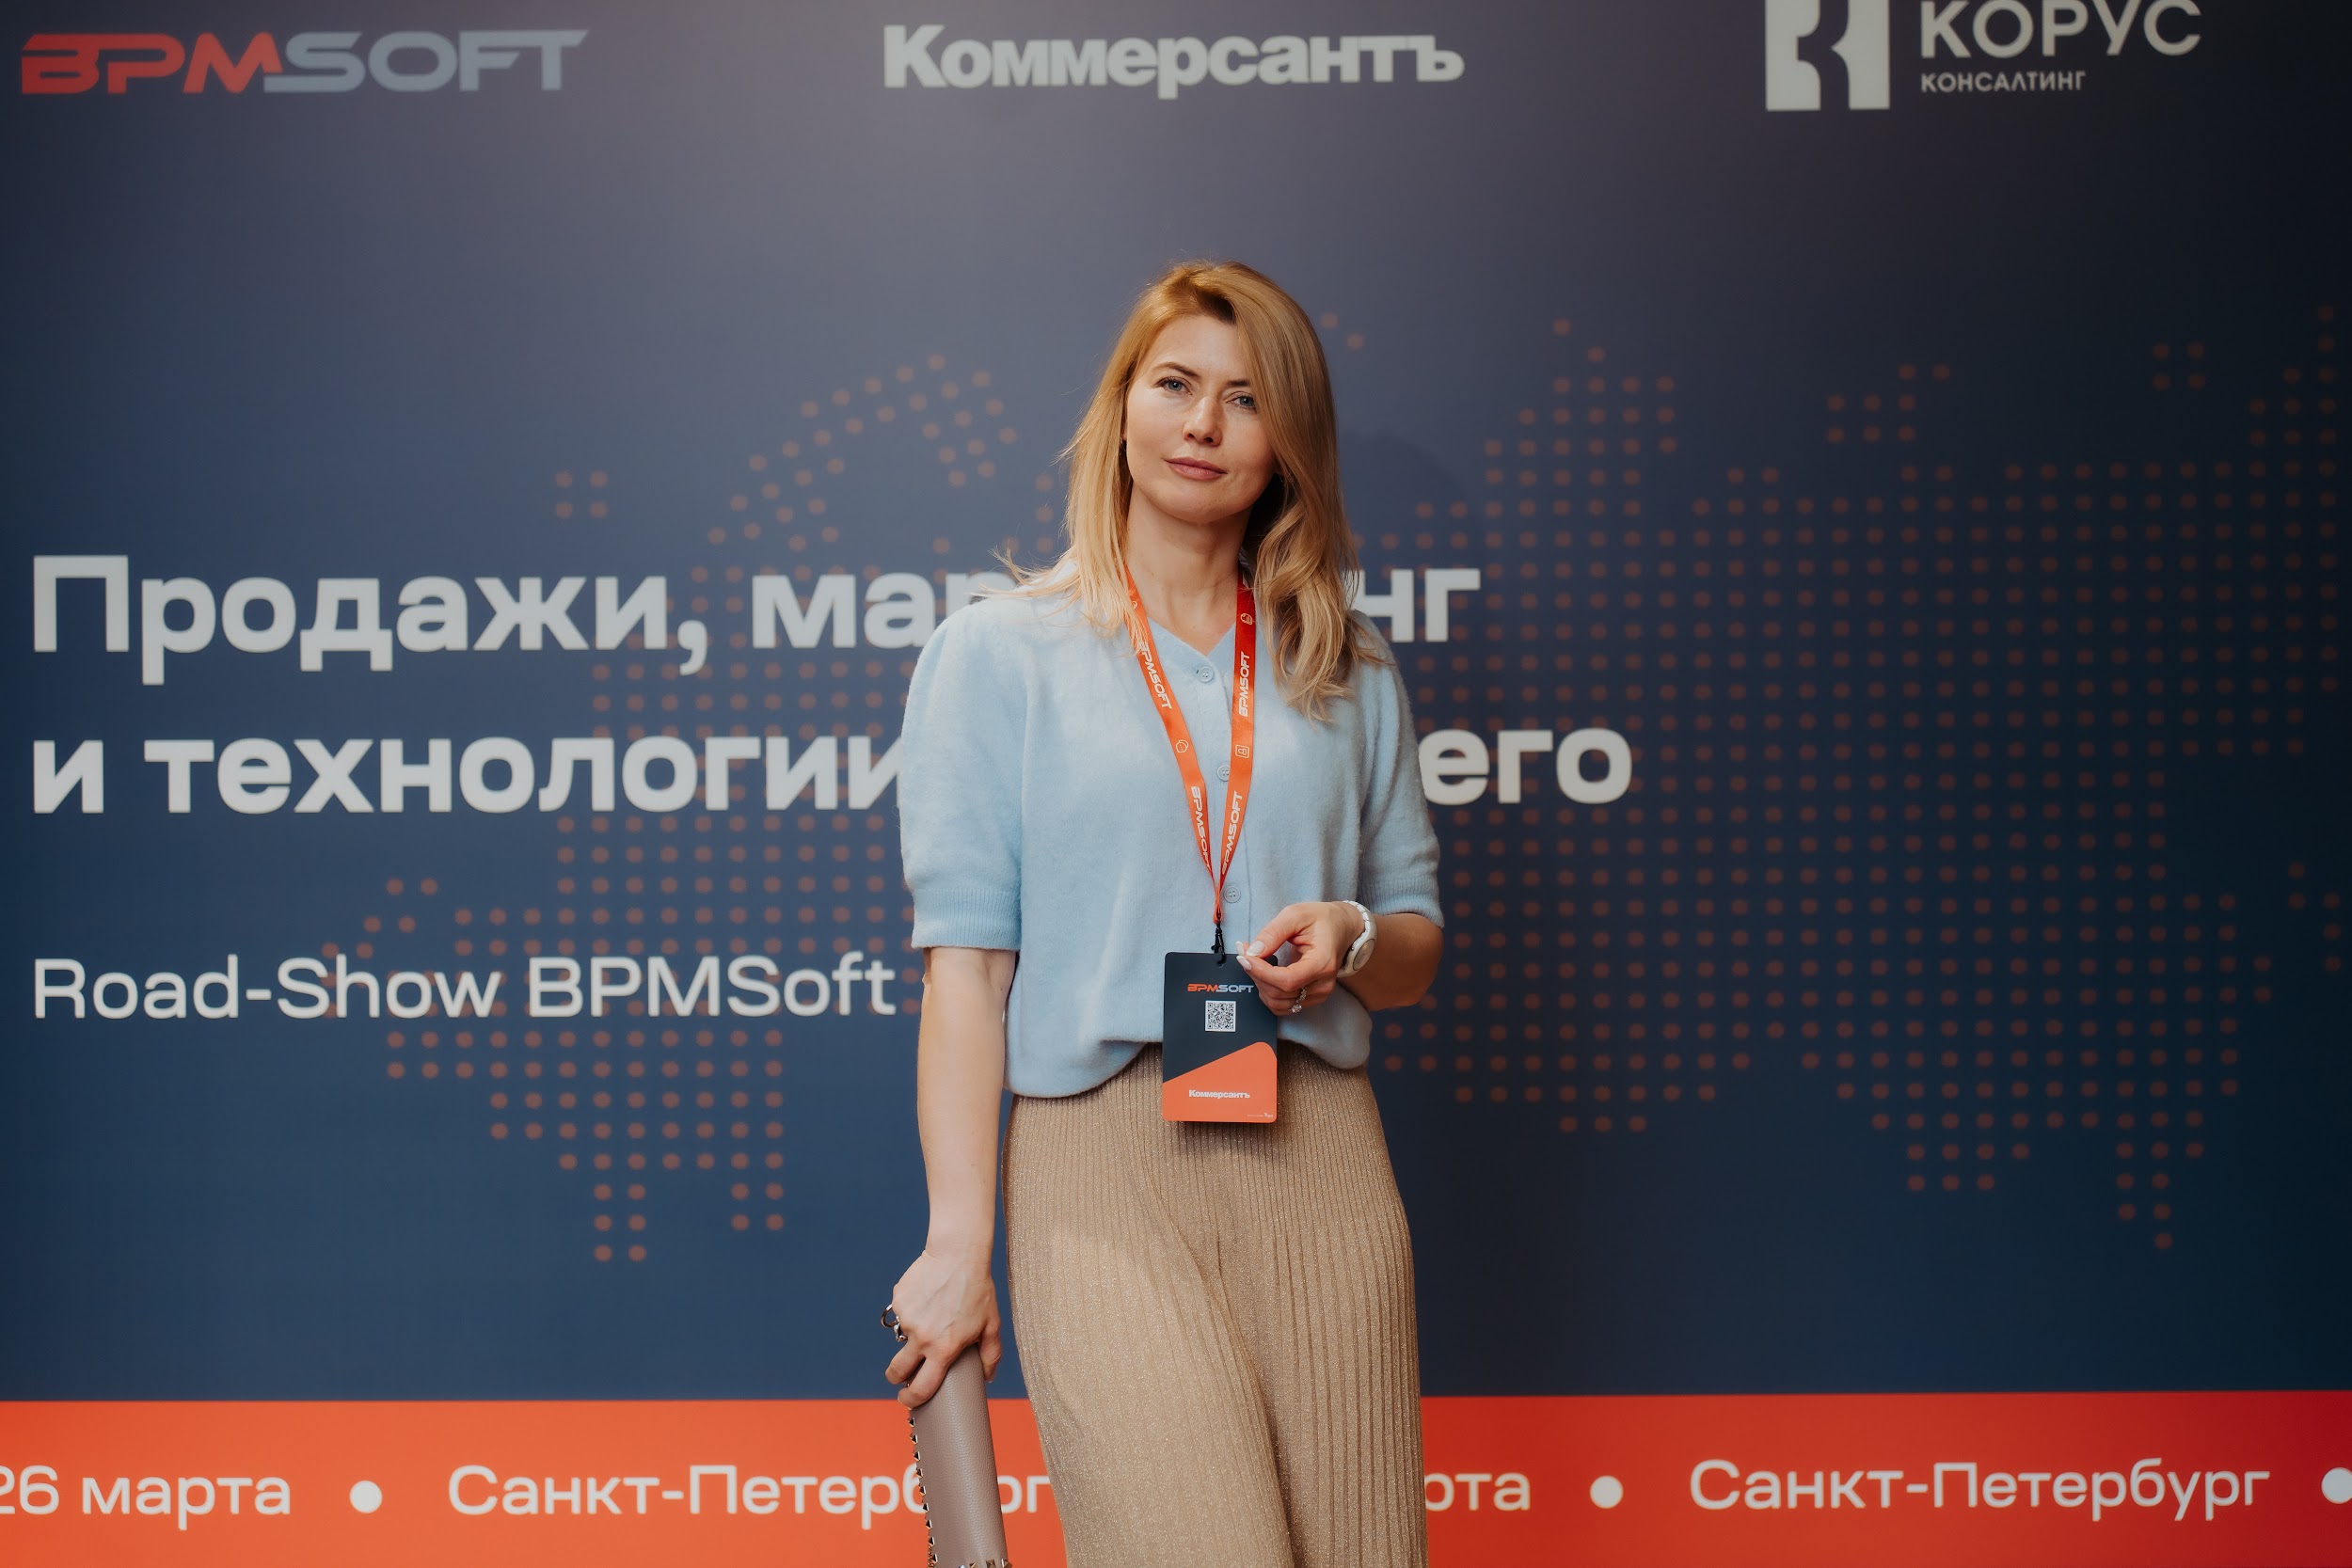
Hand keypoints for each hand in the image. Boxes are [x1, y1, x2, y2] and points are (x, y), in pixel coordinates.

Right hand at [885, 1240, 1001, 1406]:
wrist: (957, 1254)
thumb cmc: (978, 1290)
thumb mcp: (991, 1324)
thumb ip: (991, 1355)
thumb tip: (988, 1378)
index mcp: (943, 1349)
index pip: (921, 1388)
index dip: (911, 1400)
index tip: (907, 1400)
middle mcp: (921, 1338)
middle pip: (897, 1371)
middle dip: (896, 1377)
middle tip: (901, 1375)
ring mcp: (907, 1319)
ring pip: (901, 1337)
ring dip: (911, 1334)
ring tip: (932, 1315)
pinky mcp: (899, 1301)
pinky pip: (902, 1313)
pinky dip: (912, 1310)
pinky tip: (927, 1297)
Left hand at [1235, 900, 1363, 1016]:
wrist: (1342, 928)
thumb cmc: (1322, 919)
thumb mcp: (1296, 915)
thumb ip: (1273, 932)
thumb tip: (1252, 952)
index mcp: (1323, 963)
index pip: (1287, 980)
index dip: (1261, 972)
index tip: (1245, 957)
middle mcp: (1323, 984)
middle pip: (1279, 993)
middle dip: (1256, 974)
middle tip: (1245, 952)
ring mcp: (1318, 994)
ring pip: (1278, 1003)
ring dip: (1259, 984)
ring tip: (1254, 962)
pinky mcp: (1311, 999)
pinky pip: (1282, 1006)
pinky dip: (1267, 993)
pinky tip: (1264, 975)